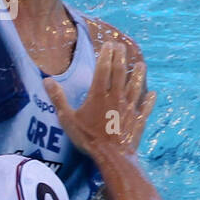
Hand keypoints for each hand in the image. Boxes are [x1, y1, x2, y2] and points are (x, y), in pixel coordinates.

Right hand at [43, 42, 155, 162]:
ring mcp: (129, 108)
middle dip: (121, 58)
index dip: (106, 55)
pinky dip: (149, 100)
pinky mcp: (138, 120)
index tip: (109, 43)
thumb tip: (47, 80)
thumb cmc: (88, 138)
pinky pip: (145, 107)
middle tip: (122, 46)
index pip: (103, 69)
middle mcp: (116, 97)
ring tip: (142, 64)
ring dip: (139, 75)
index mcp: (98, 94)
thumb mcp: (67, 119)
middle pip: (120, 73)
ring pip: (135, 87)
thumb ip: (58, 98)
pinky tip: (152, 94)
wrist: (112, 156)